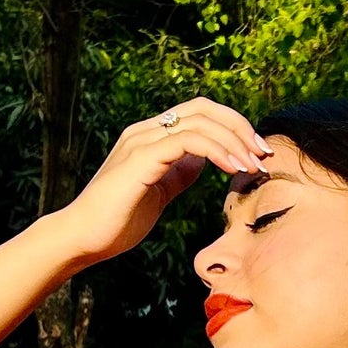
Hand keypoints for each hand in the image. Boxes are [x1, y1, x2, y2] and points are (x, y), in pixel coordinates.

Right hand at [53, 96, 270, 265]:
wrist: (83, 239)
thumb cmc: (117, 221)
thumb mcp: (159, 192)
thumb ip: (179, 172)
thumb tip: (204, 161)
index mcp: (150, 137)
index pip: (200, 114)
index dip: (233, 127)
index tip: (257, 154)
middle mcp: (145, 131)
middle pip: (205, 108)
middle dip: (241, 128)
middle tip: (264, 154)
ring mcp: (141, 141)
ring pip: (200, 121)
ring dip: (235, 141)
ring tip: (254, 165)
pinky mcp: (141, 158)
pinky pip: (188, 141)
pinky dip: (217, 150)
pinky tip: (233, 169)